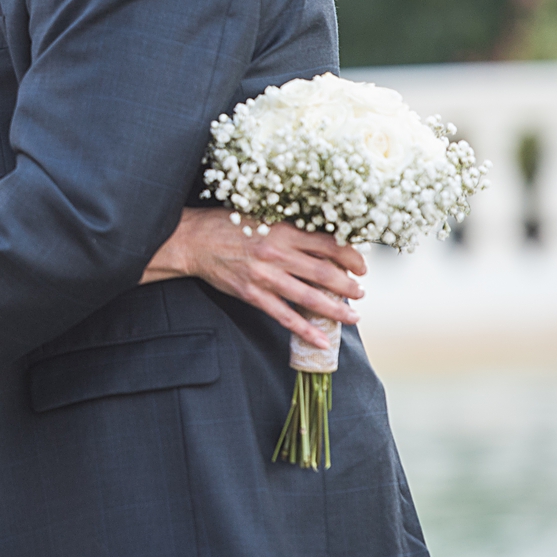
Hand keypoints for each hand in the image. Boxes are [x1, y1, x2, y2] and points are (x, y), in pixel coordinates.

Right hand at [141, 207, 366, 348]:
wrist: (195, 240)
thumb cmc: (229, 224)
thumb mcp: (264, 216)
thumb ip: (291, 229)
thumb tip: (323, 242)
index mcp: (283, 230)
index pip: (327, 244)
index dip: (350, 256)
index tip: (362, 265)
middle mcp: (277, 253)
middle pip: (324, 272)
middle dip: (349, 285)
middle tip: (362, 292)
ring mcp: (265, 277)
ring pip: (309, 297)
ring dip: (335, 309)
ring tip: (353, 316)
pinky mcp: (253, 295)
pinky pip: (285, 316)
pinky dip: (305, 330)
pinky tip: (322, 341)